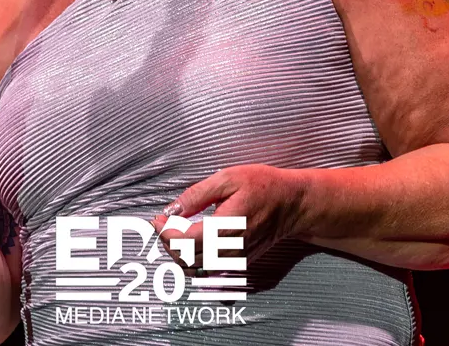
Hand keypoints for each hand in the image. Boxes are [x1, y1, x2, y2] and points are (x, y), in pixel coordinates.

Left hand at [151, 164, 306, 270]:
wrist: (291, 204)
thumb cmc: (262, 185)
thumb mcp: (227, 178)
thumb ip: (197, 195)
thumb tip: (173, 209)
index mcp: (225, 227)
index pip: (184, 241)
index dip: (165, 232)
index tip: (157, 218)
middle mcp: (229, 250)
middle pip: (185, 259)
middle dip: (168, 242)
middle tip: (163, 222)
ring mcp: (235, 260)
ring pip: (195, 268)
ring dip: (178, 253)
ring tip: (175, 230)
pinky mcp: (238, 264)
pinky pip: (207, 270)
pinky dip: (193, 259)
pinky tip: (191, 240)